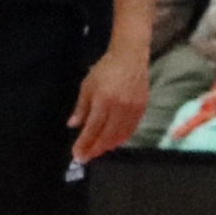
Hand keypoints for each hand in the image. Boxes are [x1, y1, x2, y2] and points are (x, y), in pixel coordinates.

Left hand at [67, 45, 147, 162]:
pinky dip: (122, 138)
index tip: (77, 154)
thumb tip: (73, 125)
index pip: (92, 128)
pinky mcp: (142, 108)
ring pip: (120, 135)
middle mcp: (120, 107)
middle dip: (95, 149)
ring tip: (98, 151)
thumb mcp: (87, 86)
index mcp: (103, 100)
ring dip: (108, 146)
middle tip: (85, 157)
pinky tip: (114, 142)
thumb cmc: (105, 69)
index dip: (84, 144)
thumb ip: (81, 107)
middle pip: (107, 135)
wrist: (130, 57)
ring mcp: (133, 108)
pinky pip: (132, 128)